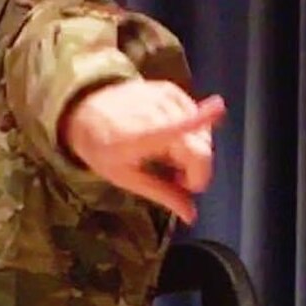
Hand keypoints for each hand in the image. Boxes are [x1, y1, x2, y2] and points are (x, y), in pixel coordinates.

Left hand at [59, 79, 224, 225]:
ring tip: (168, 157)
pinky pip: (195, 116)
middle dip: (196, 169)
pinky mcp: (170, 89)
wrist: (86, 112)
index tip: (218, 109)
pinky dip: (190, 132)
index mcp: (137, 138)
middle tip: (176, 177)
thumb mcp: (126, 178)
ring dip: (193, 151)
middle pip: (199, 144)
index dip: (197, 120)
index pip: (170, 130)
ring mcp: (162, 97)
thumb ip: (162, 194)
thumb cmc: (103, 148)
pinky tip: (170, 138)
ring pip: (201, 132)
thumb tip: (191, 216)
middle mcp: (152, 112)